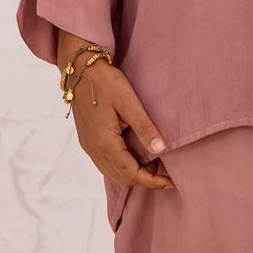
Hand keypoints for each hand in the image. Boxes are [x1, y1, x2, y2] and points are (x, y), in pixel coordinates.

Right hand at [59, 37, 175, 193]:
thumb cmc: (106, 82)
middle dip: (145, 179)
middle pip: (123, 179)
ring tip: (153, 162)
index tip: (171, 182)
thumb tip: (161, 151)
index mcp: (105, 144)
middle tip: (165, 169)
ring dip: (134, 173)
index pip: (132, 174)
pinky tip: (136, 155)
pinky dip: (123, 167)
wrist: (80, 69)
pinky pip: (106, 165)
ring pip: (113, 174)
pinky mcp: (88, 141)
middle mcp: (94, 150)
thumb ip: (145, 128)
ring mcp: (89, 147)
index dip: (153, 182)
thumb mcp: (129, 103)